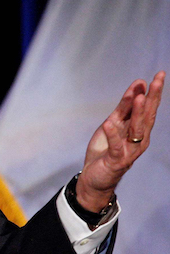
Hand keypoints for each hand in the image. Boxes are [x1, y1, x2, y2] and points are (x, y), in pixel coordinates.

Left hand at [77, 71, 163, 210]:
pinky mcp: (116, 160)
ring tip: (138, 97)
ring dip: (137, 113)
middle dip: (152, 98)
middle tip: (157, 80)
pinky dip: (112, 134)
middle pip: (147, 116)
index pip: (149, 108)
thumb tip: (137, 86)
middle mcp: (139, 140)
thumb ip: (123, 108)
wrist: (94, 178)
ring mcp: (129, 150)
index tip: (159, 75)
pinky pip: (115, 145)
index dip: (154, 92)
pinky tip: (109, 122)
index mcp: (139, 130)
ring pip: (136, 130)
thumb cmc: (105, 150)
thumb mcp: (113, 125)